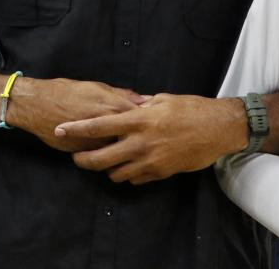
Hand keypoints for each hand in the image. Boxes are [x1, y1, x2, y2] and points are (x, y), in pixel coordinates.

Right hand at [5, 76, 145, 152]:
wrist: (36, 105)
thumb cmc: (64, 91)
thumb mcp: (94, 86)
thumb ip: (120, 94)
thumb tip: (143, 100)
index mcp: (113, 106)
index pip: (143, 118)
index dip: (150, 122)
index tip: (154, 124)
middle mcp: (109, 125)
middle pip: (135, 138)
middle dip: (141, 141)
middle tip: (145, 142)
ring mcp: (97, 141)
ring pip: (120, 150)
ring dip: (125, 151)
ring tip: (129, 150)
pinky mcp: (85, 151)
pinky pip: (102, 155)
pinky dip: (107, 154)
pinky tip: (108, 152)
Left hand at [56, 94, 247, 184]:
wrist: (220, 129)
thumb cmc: (192, 109)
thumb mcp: (162, 99)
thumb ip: (140, 105)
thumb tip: (128, 103)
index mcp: (137, 120)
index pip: (98, 126)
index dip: (75, 129)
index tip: (59, 130)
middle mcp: (140, 142)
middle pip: (101, 158)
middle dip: (83, 160)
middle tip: (76, 157)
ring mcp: (151, 160)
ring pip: (116, 173)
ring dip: (107, 169)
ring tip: (105, 161)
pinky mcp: (162, 173)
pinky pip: (136, 179)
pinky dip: (129, 175)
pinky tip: (129, 166)